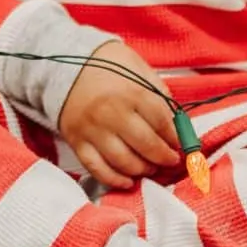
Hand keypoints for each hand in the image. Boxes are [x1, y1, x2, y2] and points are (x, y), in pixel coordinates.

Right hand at [56, 41, 180, 189]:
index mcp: (132, 92)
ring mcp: (93, 130)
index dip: (177, 138)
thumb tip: (177, 123)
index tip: (182, 145)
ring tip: (151, 167)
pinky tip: (128, 180)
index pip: (163, 123)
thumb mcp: (139, 68)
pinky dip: (115, 180)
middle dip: (164, 158)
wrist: (64, 65)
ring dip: (143, 170)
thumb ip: (159, 94)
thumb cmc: (107, 66)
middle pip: (147, 146)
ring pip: (125, 162)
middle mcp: (112, 113)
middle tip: (170, 160)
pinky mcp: (77, 142)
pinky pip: (98, 169)